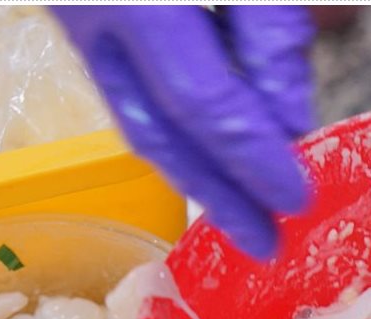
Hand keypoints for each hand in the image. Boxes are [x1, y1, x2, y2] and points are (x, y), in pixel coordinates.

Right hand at [51, 6, 314, 259]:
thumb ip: (270, 30)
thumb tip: (291, 124)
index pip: (201, 104)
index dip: (252, 159)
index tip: (297, 199)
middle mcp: (88, 16)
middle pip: (156, 134)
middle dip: (217, 196)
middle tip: (267, 242)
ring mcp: (73, 19)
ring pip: (134, 119)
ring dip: (193, 174)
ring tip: (243, 211)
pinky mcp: (80, 15)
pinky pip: (127, 89)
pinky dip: (174, 131)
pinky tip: (212, 155)